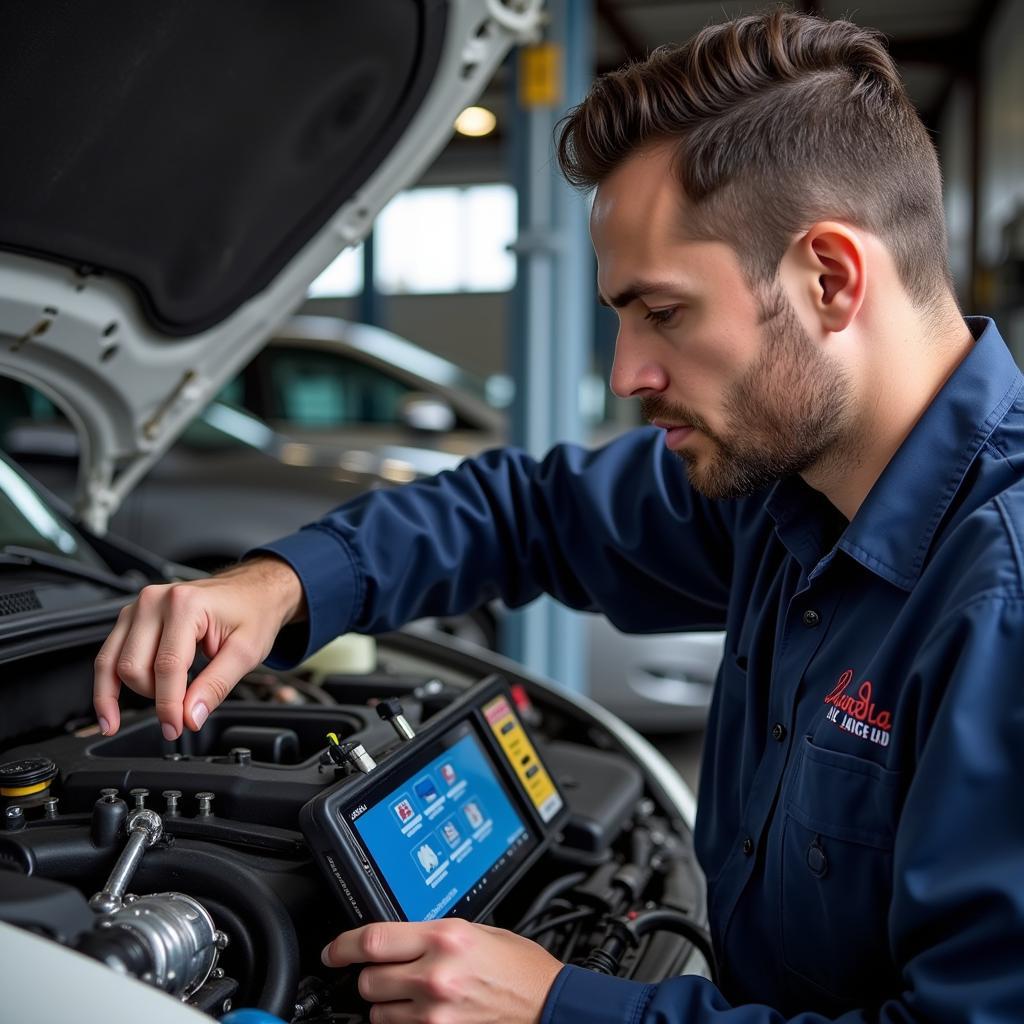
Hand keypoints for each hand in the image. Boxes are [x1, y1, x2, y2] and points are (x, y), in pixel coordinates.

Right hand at [93, 556, 305, 739]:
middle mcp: (155, 601)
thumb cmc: (252, 613)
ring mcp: (139, 607)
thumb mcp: (246, 651)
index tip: (176, 728)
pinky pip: (109, 655)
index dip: (169, 705)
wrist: (253, 590)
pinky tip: (110, 711)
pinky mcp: (132, 617)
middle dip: (154, 698)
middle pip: (133, 667)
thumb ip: (216, 685)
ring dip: (132, 692)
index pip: (167, 666)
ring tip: (159, 707)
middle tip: (181, 713)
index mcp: (185, 604)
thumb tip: (190, 716)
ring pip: (113, 663)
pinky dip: (109, 684)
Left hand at [322, 919, 563, 1023]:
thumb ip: (433, 933)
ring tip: (413, 994)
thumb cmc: (521, 969)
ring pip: (378, 1012)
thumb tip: (397, 937)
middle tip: (389, 972)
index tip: (333, 951)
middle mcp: (435, 975)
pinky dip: (404, 1022)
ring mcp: (435, 1013)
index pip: (373, 940)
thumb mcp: (478, 931)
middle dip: (371, 976)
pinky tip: (423, 1012)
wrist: (550, 1007)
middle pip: (369, 980)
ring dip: (386, 1003)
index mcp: (445, 937)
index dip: (342, 946)